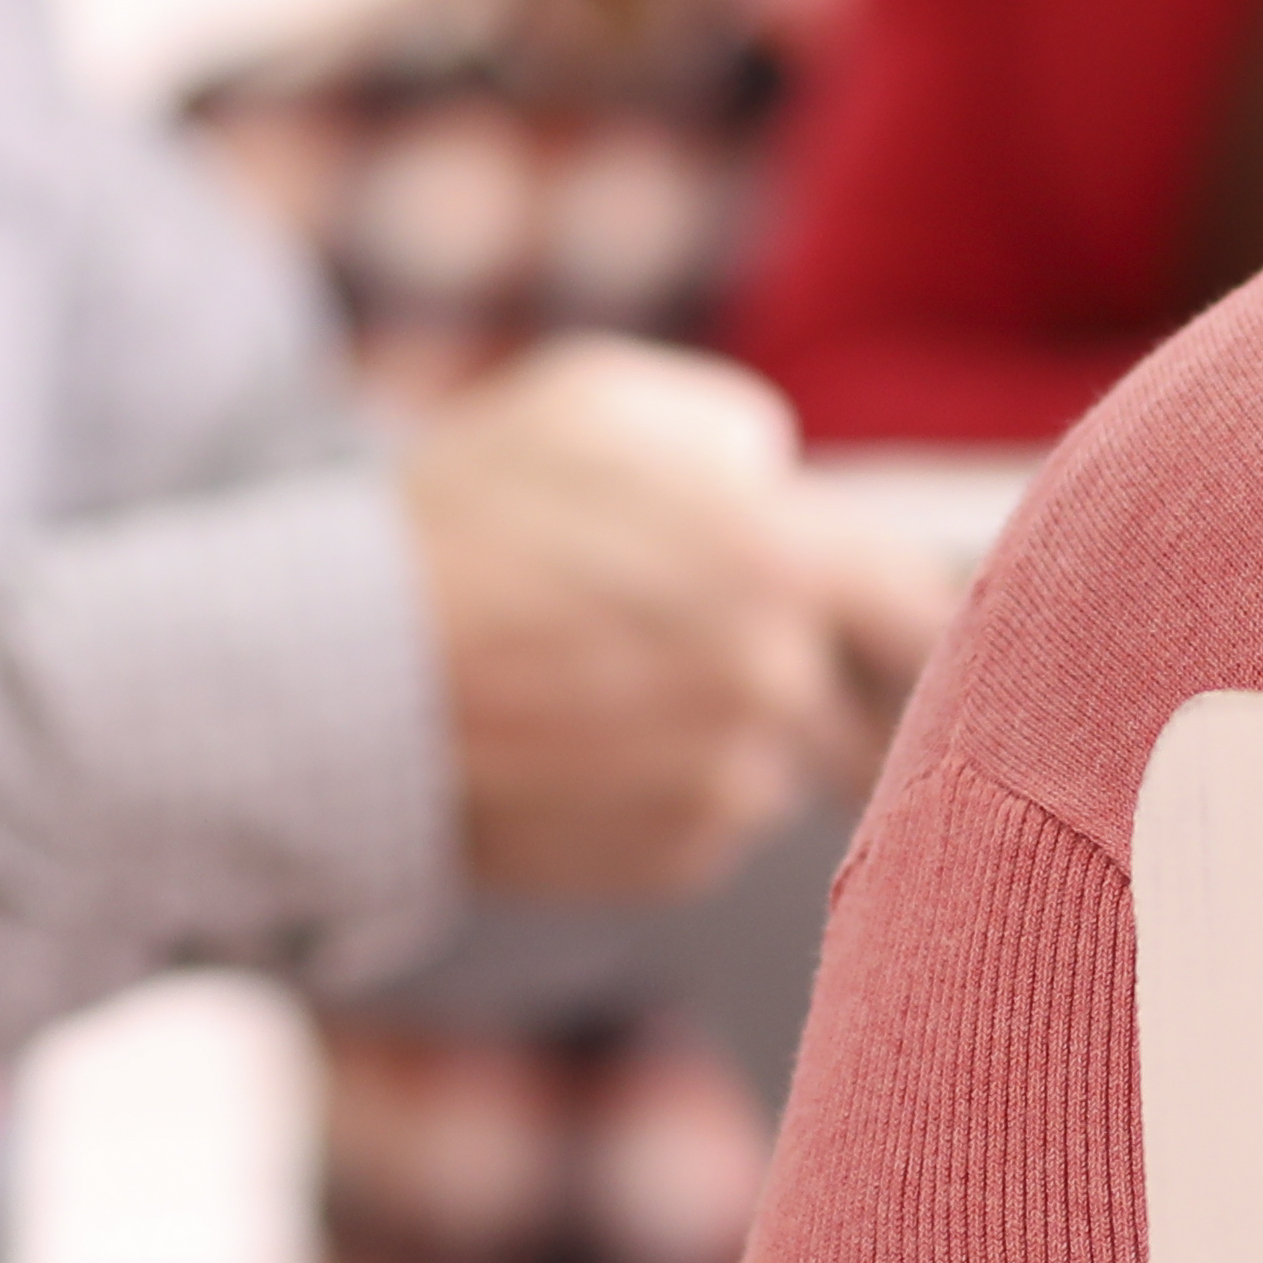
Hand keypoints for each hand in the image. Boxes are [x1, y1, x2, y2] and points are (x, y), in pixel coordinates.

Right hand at [393, 341, 957, 898]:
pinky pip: (717, 821)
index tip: (908, 619)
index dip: (924, 614)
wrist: (332, 674)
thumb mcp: (598, 403)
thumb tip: (786, 481)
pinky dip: (674, 790)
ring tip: (621, 688)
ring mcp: (726, 783)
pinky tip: (588, 746)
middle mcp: (774, 682)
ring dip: (740, 733)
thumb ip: (732, 431)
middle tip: (722, 649)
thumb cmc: (463, 514)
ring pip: (789, 762)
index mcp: (779, 556)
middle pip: (873, 702)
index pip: (931, 608)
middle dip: (825, 676)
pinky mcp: (673, 859)